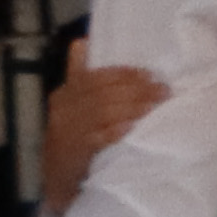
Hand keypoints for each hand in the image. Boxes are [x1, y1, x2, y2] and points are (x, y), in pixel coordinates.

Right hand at [42, 62, 171, 191]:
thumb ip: (78, 75)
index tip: (148, 74)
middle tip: (162, 89)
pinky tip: (132, 127)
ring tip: (154, 105)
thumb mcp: (70, 103)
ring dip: (131, 108)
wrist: (54, 175)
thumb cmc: (70, 135)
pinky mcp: (76, 151)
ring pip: (103, 113)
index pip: (94, 77)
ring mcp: (68, 130)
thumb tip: (82, 41)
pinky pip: (98, 138)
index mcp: (63, 94)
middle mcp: (63, 109)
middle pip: (102, 94)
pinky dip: (115, 131)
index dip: (122, 74)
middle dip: (135, 89)